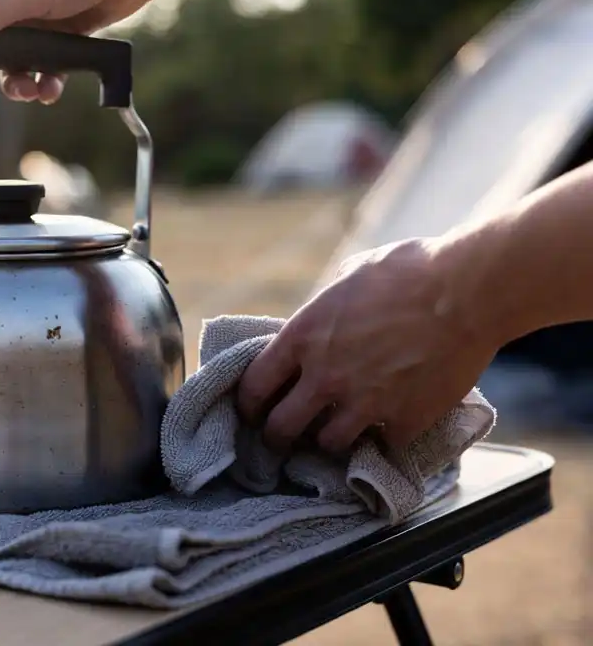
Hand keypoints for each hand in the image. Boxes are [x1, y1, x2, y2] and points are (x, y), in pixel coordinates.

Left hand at [236, 237, 497, 454]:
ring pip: (327, 446)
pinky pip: (382, 449)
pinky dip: (383, 445)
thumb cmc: (411, 270)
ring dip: (330, 442)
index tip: (255, 411)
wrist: (468, 291)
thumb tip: (322, 317)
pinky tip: (387, 435)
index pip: (254, 387)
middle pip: (280, 429)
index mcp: (303, 336)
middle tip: (285, 440)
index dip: (250, 404)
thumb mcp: (350, 277)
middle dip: (278, 438)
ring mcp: (364, 403)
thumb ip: (328, 307)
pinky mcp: (404, 421)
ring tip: (337, 436)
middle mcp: (325, 375)